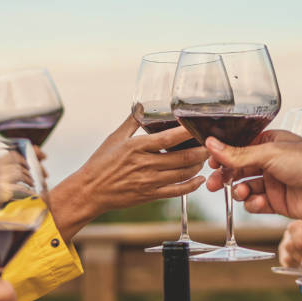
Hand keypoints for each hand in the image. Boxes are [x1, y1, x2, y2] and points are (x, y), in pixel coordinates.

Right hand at [50, 114, 206, 240]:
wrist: (89, 191)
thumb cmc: (101, 162)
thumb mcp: (115, 137)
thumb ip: (132, 121)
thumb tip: (142, 105)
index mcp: (138, 147)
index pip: (169, 139)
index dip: (187, 132)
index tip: (199, 126)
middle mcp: (146, 164)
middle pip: (182, 157)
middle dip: (201, 150)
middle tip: (211, 143)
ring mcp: (149, 182)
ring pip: (182, 174)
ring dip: (198, 166)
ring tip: (205, 158)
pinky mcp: (150, 195)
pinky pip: (176, 191)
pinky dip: (191, 186)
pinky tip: (199, 180)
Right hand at [205, 130, 301, 220]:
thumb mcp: (269, 154)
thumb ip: (238, 154)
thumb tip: (212, 144)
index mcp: (269, 143)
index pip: (238, 149)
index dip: (224, 156)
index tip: (211, 163)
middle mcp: (270, 162)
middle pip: (239, 170)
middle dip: (226, 177)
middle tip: (213, 184)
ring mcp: (274, 183)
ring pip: (246, 188)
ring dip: (240, 191)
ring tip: (242, 193)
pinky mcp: (278, 202)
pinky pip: (257, 204)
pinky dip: (253, 204)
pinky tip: (257, 202)